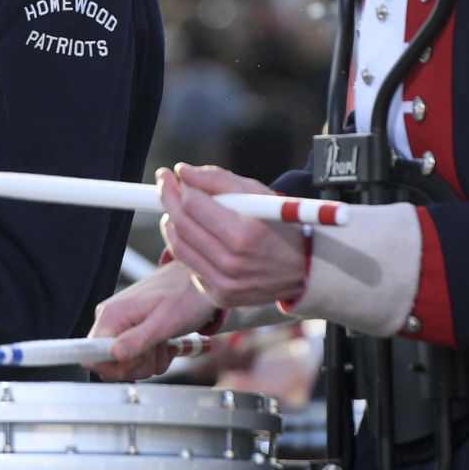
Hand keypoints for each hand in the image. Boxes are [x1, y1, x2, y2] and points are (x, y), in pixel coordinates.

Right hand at [84, 261, 218, 380]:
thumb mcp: (166, 321)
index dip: (110, 365)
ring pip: (128, 364)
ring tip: (166, 339)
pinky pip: (139, 359)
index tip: (135, 362)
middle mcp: (112, 320)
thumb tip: (114, 355)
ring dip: (153, 360)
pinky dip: (156, 356)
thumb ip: (139, 339)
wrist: (199, 280)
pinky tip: (166, 341)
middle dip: (140, 363)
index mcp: (112, 314)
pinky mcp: (133, 332)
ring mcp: (122, 327)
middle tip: (159, 347)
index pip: (90, 352)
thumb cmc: (186, 294)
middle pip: (112, 363)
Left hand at [158, 165, 308, 308]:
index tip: (173, 175)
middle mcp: (233, 262)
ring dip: (172, 224)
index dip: (178, 187)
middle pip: (181, 225)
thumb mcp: (258, 194)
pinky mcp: (222, 297)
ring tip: (177, 210)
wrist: (304, 269)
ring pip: (179, 248)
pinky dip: (188, 249)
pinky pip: (191, 268)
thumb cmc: (280, 225)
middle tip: (165, 186)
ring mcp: (226, 284)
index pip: (192, 205)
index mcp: (245, 232)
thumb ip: (218, 180)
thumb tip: (183, 172)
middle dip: (168, 200)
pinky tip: (197, 238)